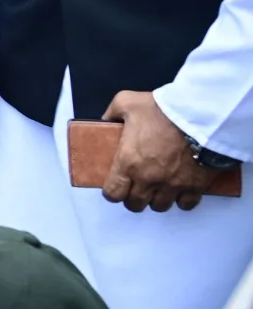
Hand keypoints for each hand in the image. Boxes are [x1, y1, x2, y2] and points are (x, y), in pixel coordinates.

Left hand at [100, 90, 218, 212]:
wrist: (201, 115)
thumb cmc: (163, 109)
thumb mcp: (128, 102)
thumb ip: (113, 112)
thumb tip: (107, 119)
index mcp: (128, 162)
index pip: (113, 193)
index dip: (112, 192)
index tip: (115, 187)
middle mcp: (148, 179)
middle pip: (135, 204)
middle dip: (133, 198)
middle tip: (136, 187)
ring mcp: (172, 185)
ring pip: (160, 206)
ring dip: (157, 199)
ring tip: (158, 188)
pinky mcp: (195, 186)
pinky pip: (186, 204)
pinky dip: (182, 200)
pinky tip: (180, 190)